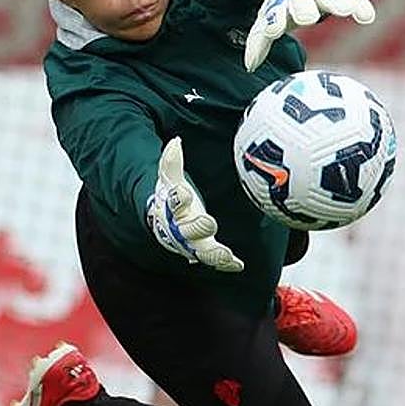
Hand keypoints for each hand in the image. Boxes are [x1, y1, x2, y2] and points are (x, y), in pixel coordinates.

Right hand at [146, 137, 243, 271]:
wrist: (166, 224)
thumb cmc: (171, 199)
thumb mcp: (170, 179)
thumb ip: (172, 162)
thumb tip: (176, 141)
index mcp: (174, 210)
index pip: (174, 203)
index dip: (178, 198)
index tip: (184, 192)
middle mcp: (182, 229)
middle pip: (188, 230)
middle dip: (198, 227)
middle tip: (208, 222)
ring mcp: (193, 243)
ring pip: (202, 252)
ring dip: (214, 253)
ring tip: (226, 254)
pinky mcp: (205, 251)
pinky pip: (216, 260)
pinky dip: (227, 264)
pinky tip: (238, 264)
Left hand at [243, 0, 375, 70]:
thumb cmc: (281, 7)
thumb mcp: (266, 21)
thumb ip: (258, 42)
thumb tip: (249, 66)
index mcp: (280, 6)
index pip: (277, 14)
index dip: (275, 22)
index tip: (273, 30)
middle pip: (301, 3)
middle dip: (302, 9)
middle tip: (307, 16)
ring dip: (336, 2)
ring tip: (346, 8)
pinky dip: (360, 5)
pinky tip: (368, 16)